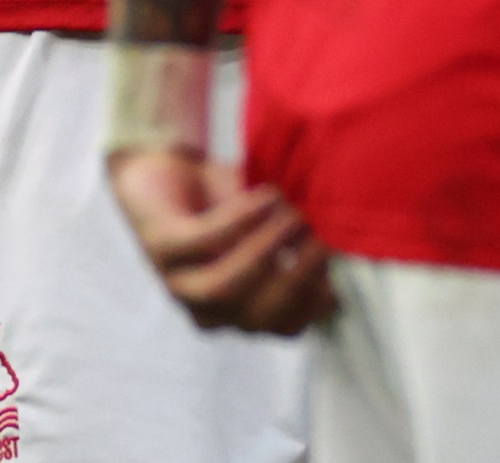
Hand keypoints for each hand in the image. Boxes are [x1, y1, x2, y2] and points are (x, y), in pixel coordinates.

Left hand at [105, 148, 332, 334]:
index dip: (315, 302)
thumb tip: (339, 255)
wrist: (169, 172)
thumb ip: (302, 246)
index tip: (337, 263)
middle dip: (296, 279)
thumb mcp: (274, 227)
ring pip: (223, 289)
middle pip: (256, 317)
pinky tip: (266, 196)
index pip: (287, 327)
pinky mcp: (160, 246)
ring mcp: (178, 282)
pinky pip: (203, 242)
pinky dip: (240, 220)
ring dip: (266, 251)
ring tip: (294, 215)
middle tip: (322, 238)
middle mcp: (209, 308)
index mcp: (242, 311)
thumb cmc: (232, 205)